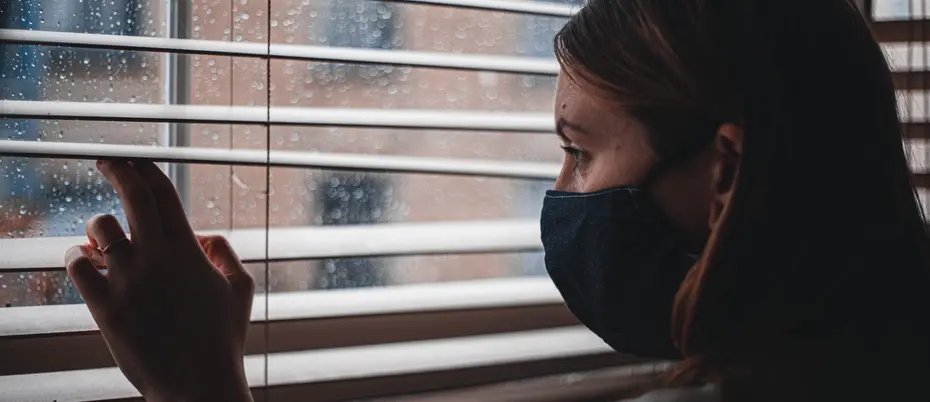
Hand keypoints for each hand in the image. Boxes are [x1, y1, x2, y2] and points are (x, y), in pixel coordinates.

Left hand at [64, 160, 254, 401]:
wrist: (197, 383)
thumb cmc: (222, 339)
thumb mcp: (241, 290)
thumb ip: (225, 254)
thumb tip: (204, 236)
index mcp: (189, 250)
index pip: (163, 193)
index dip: (146, 170)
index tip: (135, 161)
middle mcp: (157, 257)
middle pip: (132, 196)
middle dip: (117, 171)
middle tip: (106, 162)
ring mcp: (129, 280)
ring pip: (100, 229)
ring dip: (98, 225)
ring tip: (99, 236)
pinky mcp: (105, 306)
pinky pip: (77, 265)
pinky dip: (76, 256)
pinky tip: (82, 259)